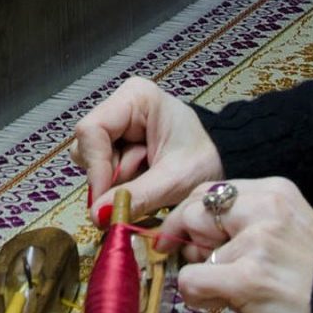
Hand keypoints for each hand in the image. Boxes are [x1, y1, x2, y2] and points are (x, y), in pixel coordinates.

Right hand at [71, 77, 221, 221]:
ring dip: (116, 181)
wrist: (224, 160)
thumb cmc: (206, 160)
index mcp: (135, 98)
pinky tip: (144, 180)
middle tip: (134, 193)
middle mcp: (121, 105)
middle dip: (108, 176)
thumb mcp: (174, 180)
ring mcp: (118, 123)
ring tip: (148, 181)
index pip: (92, 130)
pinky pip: (104, 167)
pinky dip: (121, 182)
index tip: (105, 200)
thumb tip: (98, 215)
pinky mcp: (119, 141)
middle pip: (88, 145)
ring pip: (92, 159)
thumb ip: (136, 196)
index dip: (95, 166)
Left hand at [162, 178, 312, 312]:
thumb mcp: (288, 230)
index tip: (193, 241)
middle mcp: (266, 209)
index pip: (208, 192)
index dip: (192, 219)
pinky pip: (192, 280)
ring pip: (192, 254)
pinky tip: (224, 303)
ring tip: (234, 293)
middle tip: (212, 269)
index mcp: (275, 192)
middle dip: (191, 244)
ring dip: (203, 279)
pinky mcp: (249, 277)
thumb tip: (189, 237)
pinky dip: (198, 296)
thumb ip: (246, 224)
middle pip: (192, 213)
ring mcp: (257, 242)